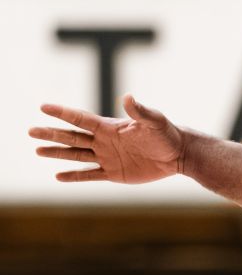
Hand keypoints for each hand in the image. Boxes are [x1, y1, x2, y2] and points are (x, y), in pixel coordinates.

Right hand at [30, 94, 184, 183]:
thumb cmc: (166, 134)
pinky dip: (74, 176)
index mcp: (109, 127)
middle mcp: (104, 141)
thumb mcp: (154, 121)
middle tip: (30, 131)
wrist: (177, 154)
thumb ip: (140, 111)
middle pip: (72, 137)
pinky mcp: (114, 173)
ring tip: (37, 150)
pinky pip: (90, 175)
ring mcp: (107, 157)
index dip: (62, 113)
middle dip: (51, 134)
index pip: (81, 119)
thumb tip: (128, 97)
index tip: (43, 107)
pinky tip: (58, 176)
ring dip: (56, 153)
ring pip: (76, 155)